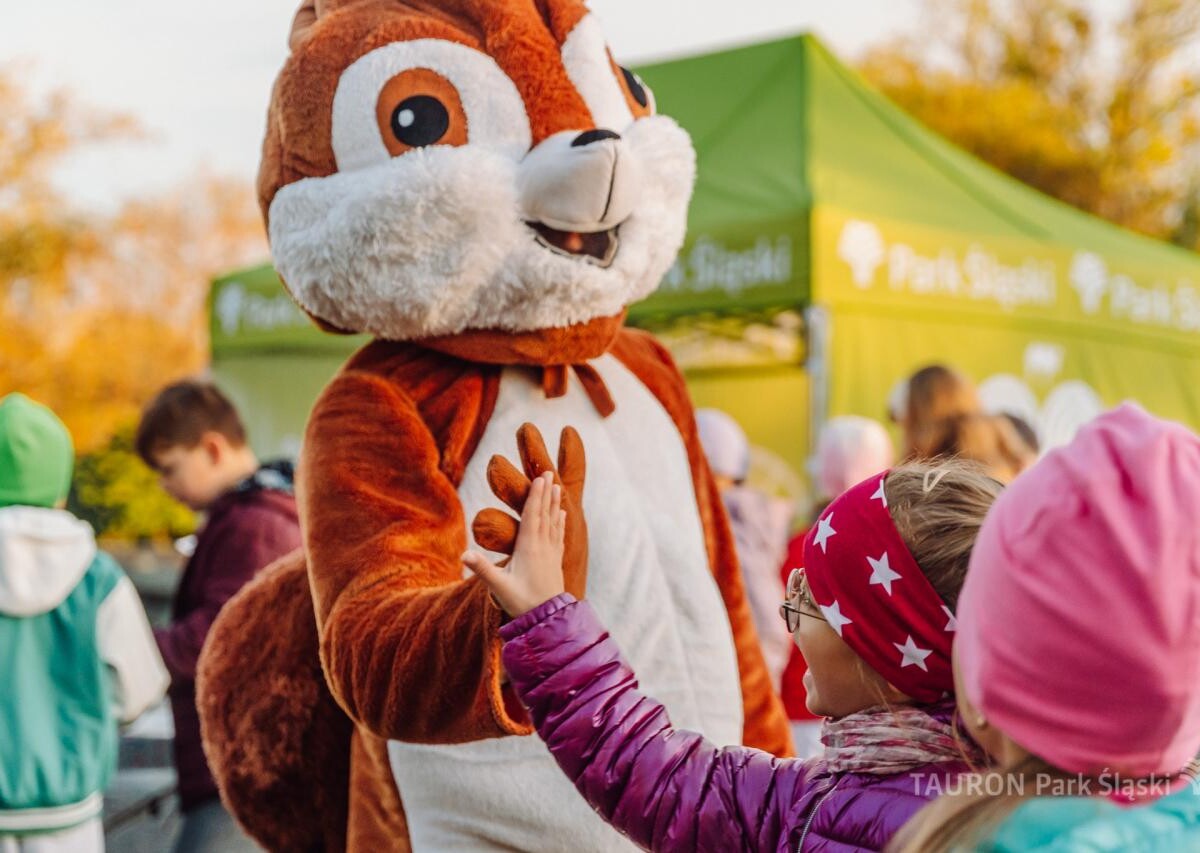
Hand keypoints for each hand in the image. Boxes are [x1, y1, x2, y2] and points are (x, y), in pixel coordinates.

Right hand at [464, 472, 565, 616]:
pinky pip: (559, 534)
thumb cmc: (521, 602)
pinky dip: (560, 521)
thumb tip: (464, 554)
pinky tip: (563, 513)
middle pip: (544, 513)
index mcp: (529, 548)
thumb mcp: (498, 587)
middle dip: (546, 492)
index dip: (536, 495)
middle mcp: (543, 546)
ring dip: (555, 503)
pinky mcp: (555, 560)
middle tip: (548, 472)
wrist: (547, 619)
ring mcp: (551, 553)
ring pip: (554, 521)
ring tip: (557, 486)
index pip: (532, 515)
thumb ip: (482, 569)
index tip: (539, 477)